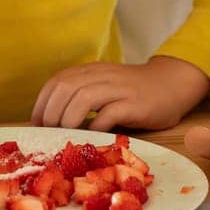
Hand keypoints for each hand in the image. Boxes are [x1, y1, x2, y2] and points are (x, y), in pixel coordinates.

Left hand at [31, 56, 209, 130]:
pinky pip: (110, 113)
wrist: (172, 84)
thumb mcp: (104, 87)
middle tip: (49, 134)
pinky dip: (96, 127)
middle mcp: (102, 76)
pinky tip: (92, 137)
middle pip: (66, 88)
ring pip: (84, 97)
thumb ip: (82, 97)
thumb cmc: (133, 92)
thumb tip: (53, 123)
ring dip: (68, 119)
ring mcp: (119, 89)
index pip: (57, 82)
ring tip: (65, 137)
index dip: (42, 103)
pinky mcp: (135, 104)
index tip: (37, 125)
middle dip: (51, 113)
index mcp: (91, 72)